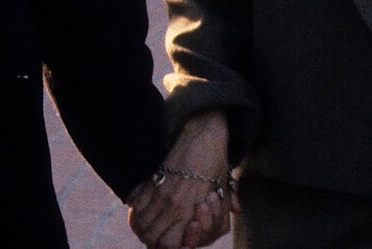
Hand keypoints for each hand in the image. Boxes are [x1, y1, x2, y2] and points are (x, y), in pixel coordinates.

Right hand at [129, 111, 232, 247]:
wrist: (203, 134)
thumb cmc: (217, 161)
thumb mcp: (226, 185)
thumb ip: (228, 201)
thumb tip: (236, 209)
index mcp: (191, 210)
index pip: (168, 245)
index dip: (170, 247)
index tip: (174, 242)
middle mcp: (173, 205)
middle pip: (150, 238)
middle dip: (154, 240)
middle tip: (162, 236)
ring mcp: (160, 193)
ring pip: (140, 224)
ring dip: (144, 228)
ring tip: (152, 225)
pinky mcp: (153, 180)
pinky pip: (135, 204)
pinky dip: (136, 211)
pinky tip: (143, 211)